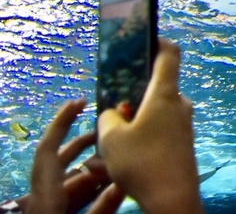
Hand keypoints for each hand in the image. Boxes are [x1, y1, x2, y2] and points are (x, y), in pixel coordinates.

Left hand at [23, 98, 123, 213]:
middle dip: (84, 142)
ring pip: (69, 179)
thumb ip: (102, 206)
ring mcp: (47, 206)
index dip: (62, 122)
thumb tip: (124, 183)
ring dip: (92, 168)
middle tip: (109, 130)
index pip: (48, 149)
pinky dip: (90, 188)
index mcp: (44, 194)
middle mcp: (42, 196)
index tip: (80, 101)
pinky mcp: (53, 213)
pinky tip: (111, 186)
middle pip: (60, 160)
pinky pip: (71, 194)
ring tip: (119, 158)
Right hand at [97, 39, 202, 213]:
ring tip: (107, 147)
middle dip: (132, 97)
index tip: (145, 37)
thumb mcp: (112, 138)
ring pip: (153, 116)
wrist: (173, 199)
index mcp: (165, 94)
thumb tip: (115, 113)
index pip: (169, 55)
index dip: (157, 41)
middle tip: (110, 108)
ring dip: (132, 125)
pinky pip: (158, 134)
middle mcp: (179, 105)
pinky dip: (139, 141)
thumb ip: (109, 118)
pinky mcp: (182, 144)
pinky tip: (119, 161)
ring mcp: (183, 125)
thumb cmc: (143, 162)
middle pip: (155, 89)